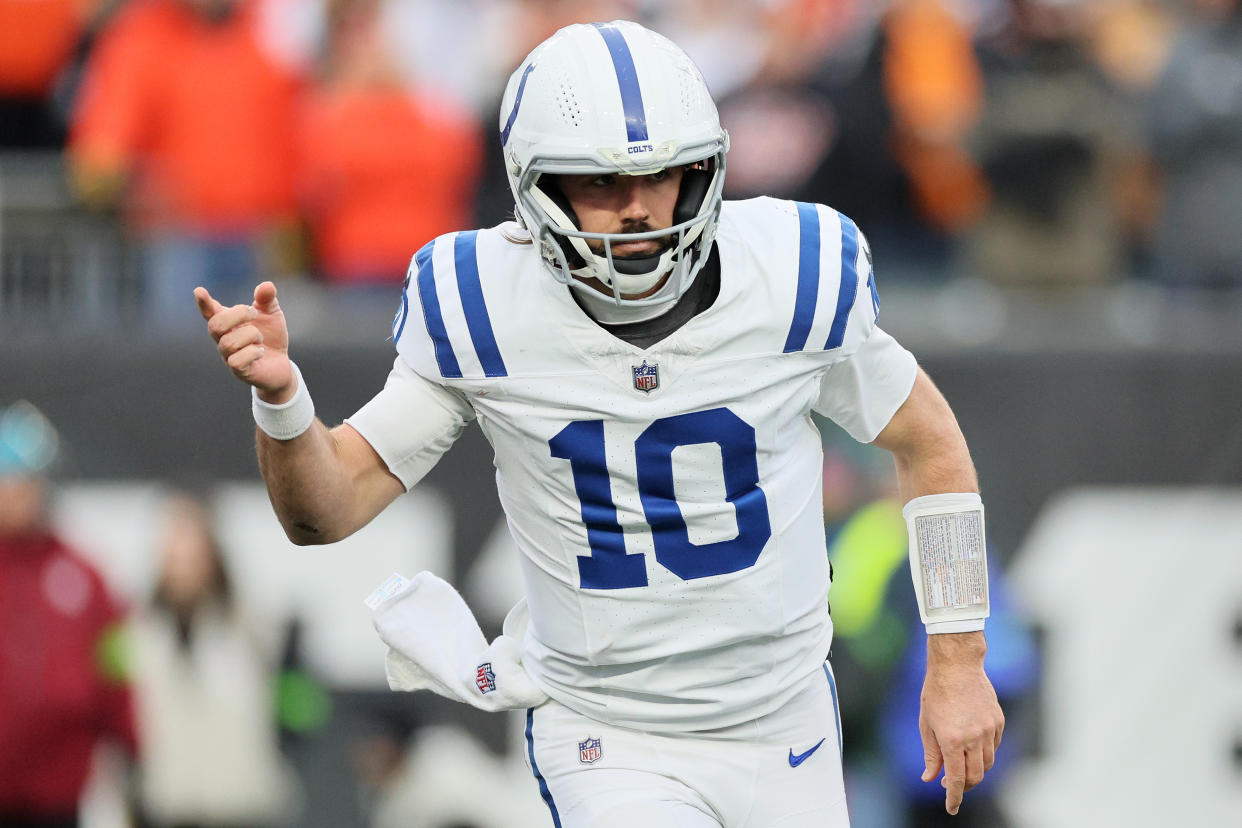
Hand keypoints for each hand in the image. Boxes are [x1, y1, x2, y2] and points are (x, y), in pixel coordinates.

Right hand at [195, 281, 294, 402]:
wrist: (281, 365)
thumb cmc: (271, 337)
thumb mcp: (272, 314)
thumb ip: (267, 299)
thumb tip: (267, 285)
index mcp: (228, 323)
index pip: (210, 312)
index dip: (203, 303)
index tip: (199, 291)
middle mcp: (223, 339)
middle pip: (215, 325)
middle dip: (237, 315)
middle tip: (254, 313)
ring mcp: (228, 356)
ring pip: (229, 343)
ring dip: (251, 336)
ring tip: (260, 339)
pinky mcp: (239, 371)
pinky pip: (237, 361)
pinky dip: (252, 353)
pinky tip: (261, 351)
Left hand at [918, 632, 1004, 815]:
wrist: (957, 665)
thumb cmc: (936, 693)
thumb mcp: (926, 724)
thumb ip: (931, 754)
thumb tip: (930, 777)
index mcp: (952, 740)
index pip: (956, 779)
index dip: (953, 797)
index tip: (951, 807)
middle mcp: (973, 737)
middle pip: (975, 776)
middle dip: (964, 786)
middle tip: (951, 784)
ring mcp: (988, 729)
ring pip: (987, 763)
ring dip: (975, 770)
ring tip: (961, 765)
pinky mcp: (998, 721)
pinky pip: (994, 746)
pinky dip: (984, 753)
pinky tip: (972, 747)